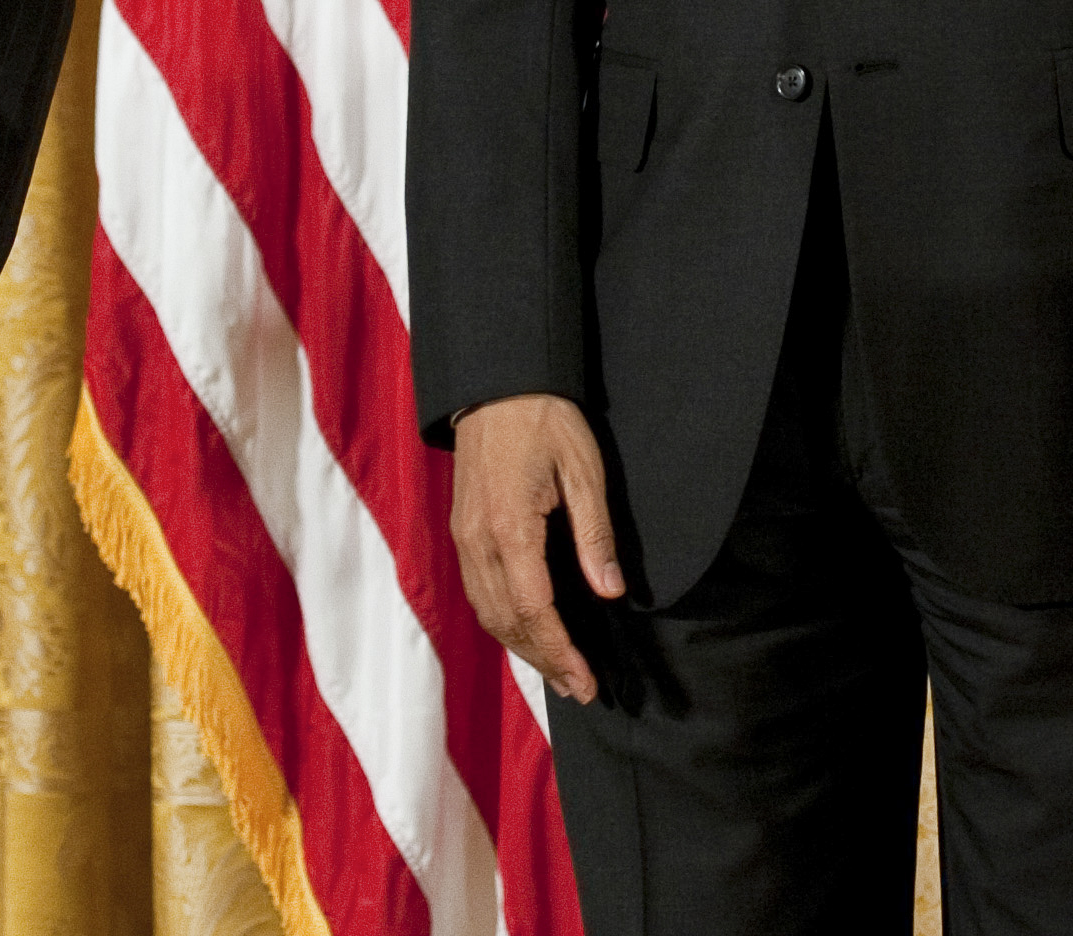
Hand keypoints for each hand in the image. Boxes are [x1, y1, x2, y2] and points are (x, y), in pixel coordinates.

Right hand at [449, 394, 623, 704]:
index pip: (536, 612)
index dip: (562, 652)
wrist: (497, 383)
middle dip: (545, 661)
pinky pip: (479, 593)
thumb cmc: (547, 420)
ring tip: (558, 671)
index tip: (587, 682)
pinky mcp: (462, 531)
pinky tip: (527, 632)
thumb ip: (595, 535)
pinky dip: (504, 622)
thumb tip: (611, 593)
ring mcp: (464, 538)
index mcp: (511, 529)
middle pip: (509, 623)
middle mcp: (479, 542)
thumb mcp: (585, 471)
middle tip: (580, 689)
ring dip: (523, 648)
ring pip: (489, 613)